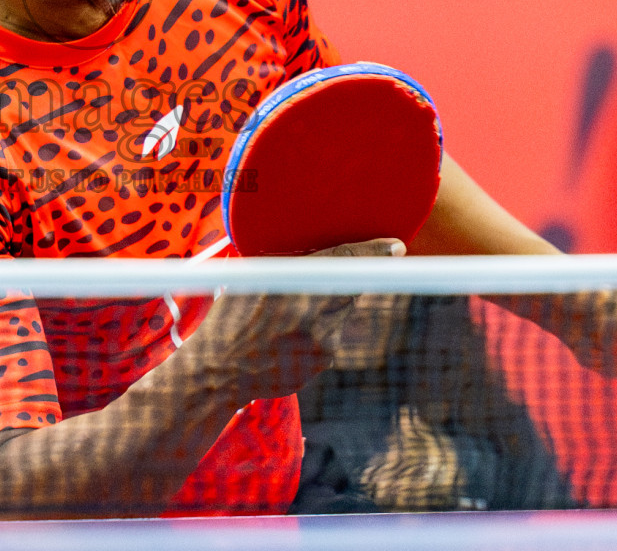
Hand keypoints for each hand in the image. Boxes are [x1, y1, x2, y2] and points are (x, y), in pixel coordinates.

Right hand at [185, 239, 404, 401]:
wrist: (220, 370)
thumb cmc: (231, 317)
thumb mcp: (250, 279)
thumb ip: (284, 264)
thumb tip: (318, 248)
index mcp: (287, 284)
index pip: (340, 262)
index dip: (371, 252)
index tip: (395, 246)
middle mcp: (308, 312)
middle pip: (351, 284)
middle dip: (358, 275)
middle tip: (368, 264)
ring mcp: (319, 339)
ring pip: (344, 308)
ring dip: (333, 302)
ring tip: (299, 311)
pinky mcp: (324, 359)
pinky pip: (335, 332)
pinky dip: (324, 326)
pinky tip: (296, 334)